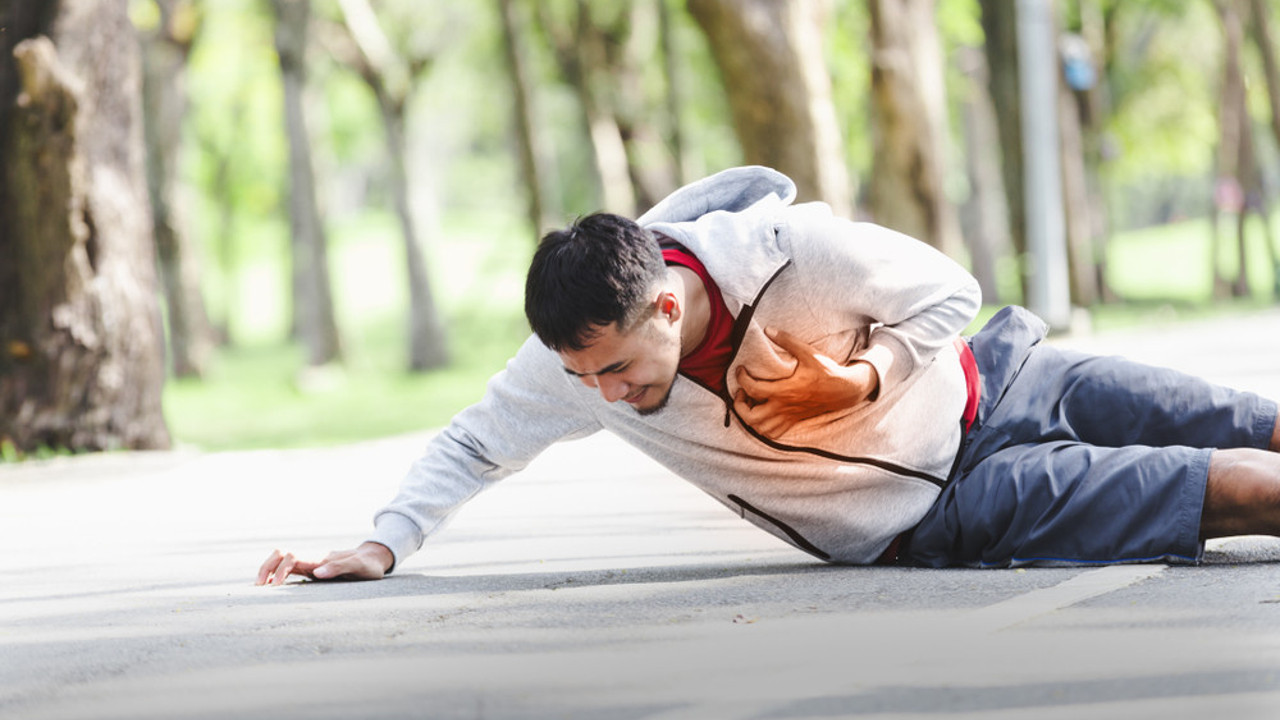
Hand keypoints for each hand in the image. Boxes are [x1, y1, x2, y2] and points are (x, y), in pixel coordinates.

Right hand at [256, 542, 393, 585]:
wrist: (373, 559)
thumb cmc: (368, 565)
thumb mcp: (360, 567)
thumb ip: (340, 567)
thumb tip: (316, 574)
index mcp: (320, 559)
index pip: (292, 558)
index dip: (280, 570)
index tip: (275, 586)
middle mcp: (311, 561)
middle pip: (280, 555)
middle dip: (266, 567)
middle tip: (258, 587)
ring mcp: (310, 565)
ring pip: (281, 561)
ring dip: (267, 570)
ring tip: (258, 588)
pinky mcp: (311, 571)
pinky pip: (289, 570)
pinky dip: (276, 576)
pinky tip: (270, 588)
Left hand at [734, 328, 878, 437]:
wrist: (844, 390)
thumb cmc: (826, 371)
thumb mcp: (808, 352)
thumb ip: (787, 341)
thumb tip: (769, 330)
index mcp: (785, 390)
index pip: (753, 389)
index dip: (741, 379)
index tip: (741, 370)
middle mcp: (784, 407)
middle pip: (752, 417)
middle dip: (739, 406)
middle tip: (741, 392)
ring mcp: (788, 416)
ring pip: (761, 428)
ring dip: (749, 418)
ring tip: (749, 403)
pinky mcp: (793, 420)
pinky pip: (773, 433)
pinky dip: (762, 428)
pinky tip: (761, 414)